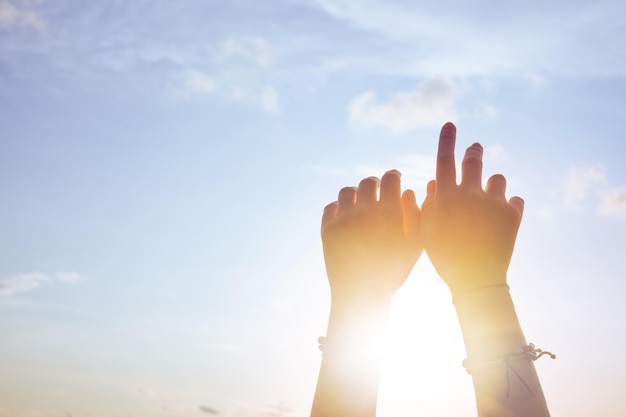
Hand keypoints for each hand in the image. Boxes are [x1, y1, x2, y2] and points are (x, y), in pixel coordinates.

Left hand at [321, 170, 421, 304]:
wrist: (361, 294)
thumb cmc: (393, 271)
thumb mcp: (414, 245)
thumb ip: (415, 215)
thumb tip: (408, 191)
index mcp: (388, 213)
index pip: (390, 179)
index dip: (393, 175)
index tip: (394, 177)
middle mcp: (364, 212)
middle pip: (367, 182)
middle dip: (375, 182)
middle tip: (377, 186)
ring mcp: (343, 220)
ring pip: (347, 191)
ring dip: (356, 192)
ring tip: (360, 199)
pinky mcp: (326, 230)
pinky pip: (330, 207)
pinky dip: (339, 207)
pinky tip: (346, 212)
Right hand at [421, 122, 524, 294]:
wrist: (477, 281)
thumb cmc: (444, 257)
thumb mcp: (425, 233)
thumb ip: (426, 205)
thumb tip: (433, 181)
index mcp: (446, 198)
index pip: (444, 159)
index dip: (447, 140)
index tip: (450, 124)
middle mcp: (470, 194)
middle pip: (474, 161)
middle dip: (474, 152)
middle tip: (475, 149)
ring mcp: (493, 203)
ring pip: (497, 179)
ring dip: (492, 185)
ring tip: (488, 200)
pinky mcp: (514, 214)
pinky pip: (515, 198)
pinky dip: (509, 205)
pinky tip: (501, 218)